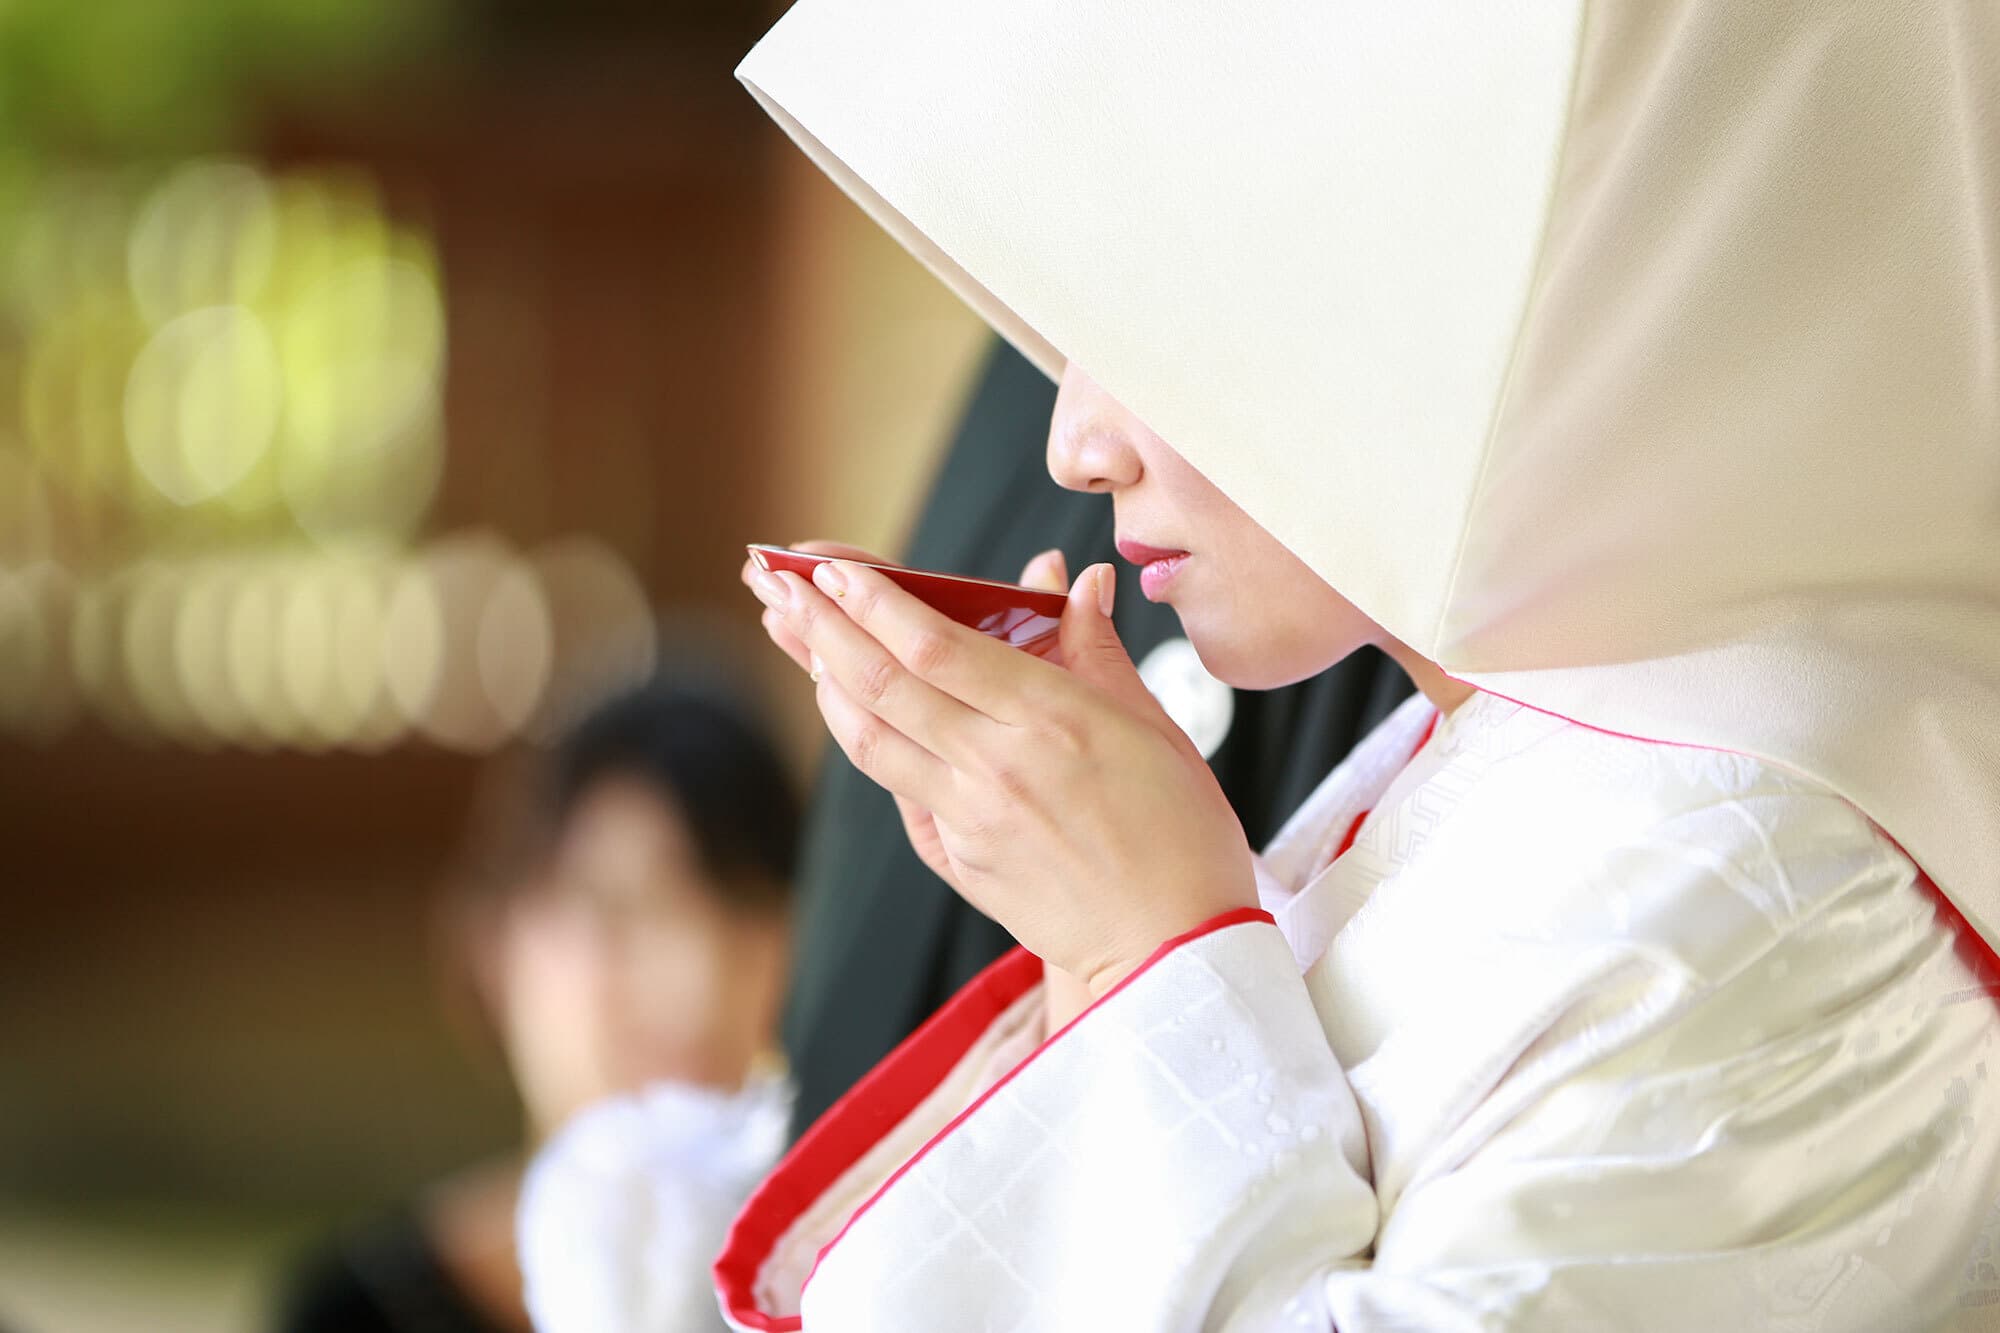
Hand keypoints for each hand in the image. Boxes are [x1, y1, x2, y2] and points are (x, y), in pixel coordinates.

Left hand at [747, 545, 1254, 998]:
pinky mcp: (957, 859)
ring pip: (870, 738)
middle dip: (820, 626)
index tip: (832, 570)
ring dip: (822, 680)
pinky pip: (898, 788)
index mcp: (1053, 720)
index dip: (876, 603)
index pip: (937, 647)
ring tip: (791, 634)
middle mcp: (997, 767)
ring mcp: (968, 818)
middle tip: (775, 582)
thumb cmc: (1180, 835)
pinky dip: (866, 739)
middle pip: (882, 685)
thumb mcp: (1154, 729)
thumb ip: (1099, 650)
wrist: (1172, 951)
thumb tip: (1081, 579)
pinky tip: (846, 706)